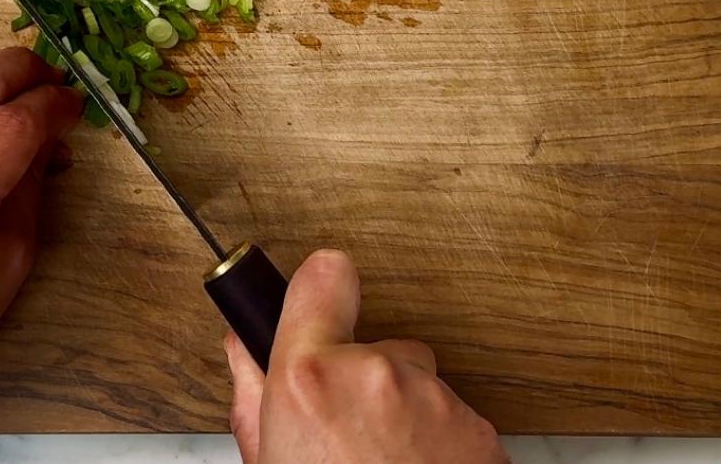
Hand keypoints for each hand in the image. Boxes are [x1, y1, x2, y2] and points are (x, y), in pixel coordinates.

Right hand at [225, 250, 508, 463]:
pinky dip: (437, 442)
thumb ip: (252, 396)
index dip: (320, 287)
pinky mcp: (480, 430)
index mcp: (309, 379)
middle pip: (374, 344)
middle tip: (346, 437)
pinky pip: (450, 416)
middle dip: (362, 379)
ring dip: (401, 414)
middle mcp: (376, 375)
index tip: (319, 297)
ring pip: (416, 384)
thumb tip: (240, 349)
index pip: (325, 274)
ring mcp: (435, 402)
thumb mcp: (265, 461)